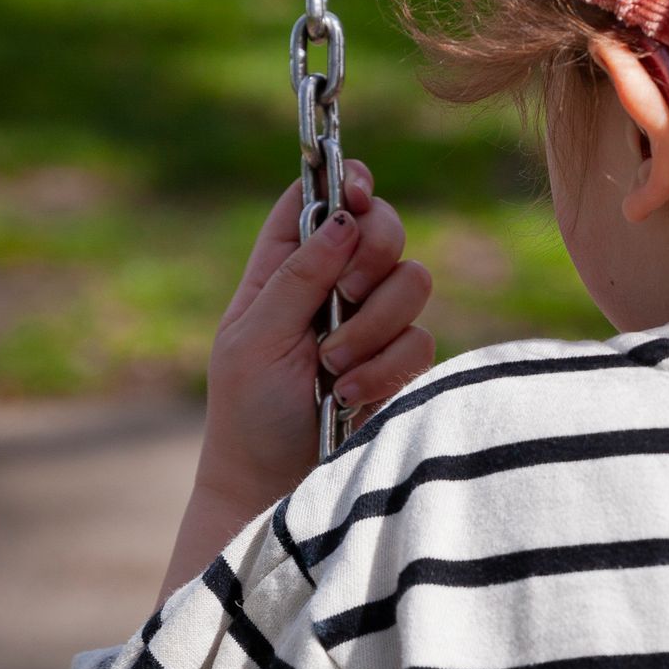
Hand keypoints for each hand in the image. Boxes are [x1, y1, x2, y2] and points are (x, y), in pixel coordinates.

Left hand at [161, 168, 433, 595]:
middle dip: (373, 253)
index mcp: (285, 267)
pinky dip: (386, 369)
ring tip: (333, 369)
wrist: (272, 487)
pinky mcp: (400, 364)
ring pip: (413, 281)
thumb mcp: (254, 339)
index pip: (319, 200)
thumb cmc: (247, 412)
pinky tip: (349, 397)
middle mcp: (334, 286)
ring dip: (373, 326)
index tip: (357, 190)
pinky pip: (422, 340)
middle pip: (382, 226)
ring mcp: (372, 324)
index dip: (343, 182)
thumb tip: (342, 220)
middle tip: (346, 293)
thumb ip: (297, 278)